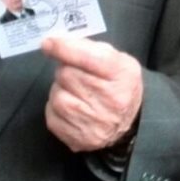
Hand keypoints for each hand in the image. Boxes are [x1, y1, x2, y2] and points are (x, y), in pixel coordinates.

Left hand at [42, 37, 143, 151]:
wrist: (130, 123)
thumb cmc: (120, 85)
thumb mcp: (118, 60)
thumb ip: (92, 48)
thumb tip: (59, 42)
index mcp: (121, 75)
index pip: (88, 58)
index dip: (64, 48)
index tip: (48, 43)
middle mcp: (109, 101)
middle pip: (67, 74)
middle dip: (66, 69)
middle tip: (75, 73)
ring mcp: (93, 122)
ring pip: (57, 95)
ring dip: (60, 89)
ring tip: (74, 92)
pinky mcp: (78, 138)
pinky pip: (52, 115)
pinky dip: (56, 108)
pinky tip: (71, 107)